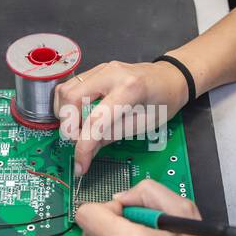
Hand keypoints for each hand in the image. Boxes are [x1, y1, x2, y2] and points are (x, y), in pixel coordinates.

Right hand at [53, 60, 189, 175]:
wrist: (171, 76)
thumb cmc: (163, 101)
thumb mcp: (143, 125)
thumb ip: (112, 136)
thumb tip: (86, 151)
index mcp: (130, 89)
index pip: (96, 120)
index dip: (84, 147)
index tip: (80, 166)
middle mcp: (111, 74)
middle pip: (71, 98)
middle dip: (68, 127)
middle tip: (78, 142)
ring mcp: (101, 69)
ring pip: (65, 90)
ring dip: (65, 115)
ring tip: (78, 129)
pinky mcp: (96, 70)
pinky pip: (70, 86)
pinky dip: (68, 105)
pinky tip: (79, 116)